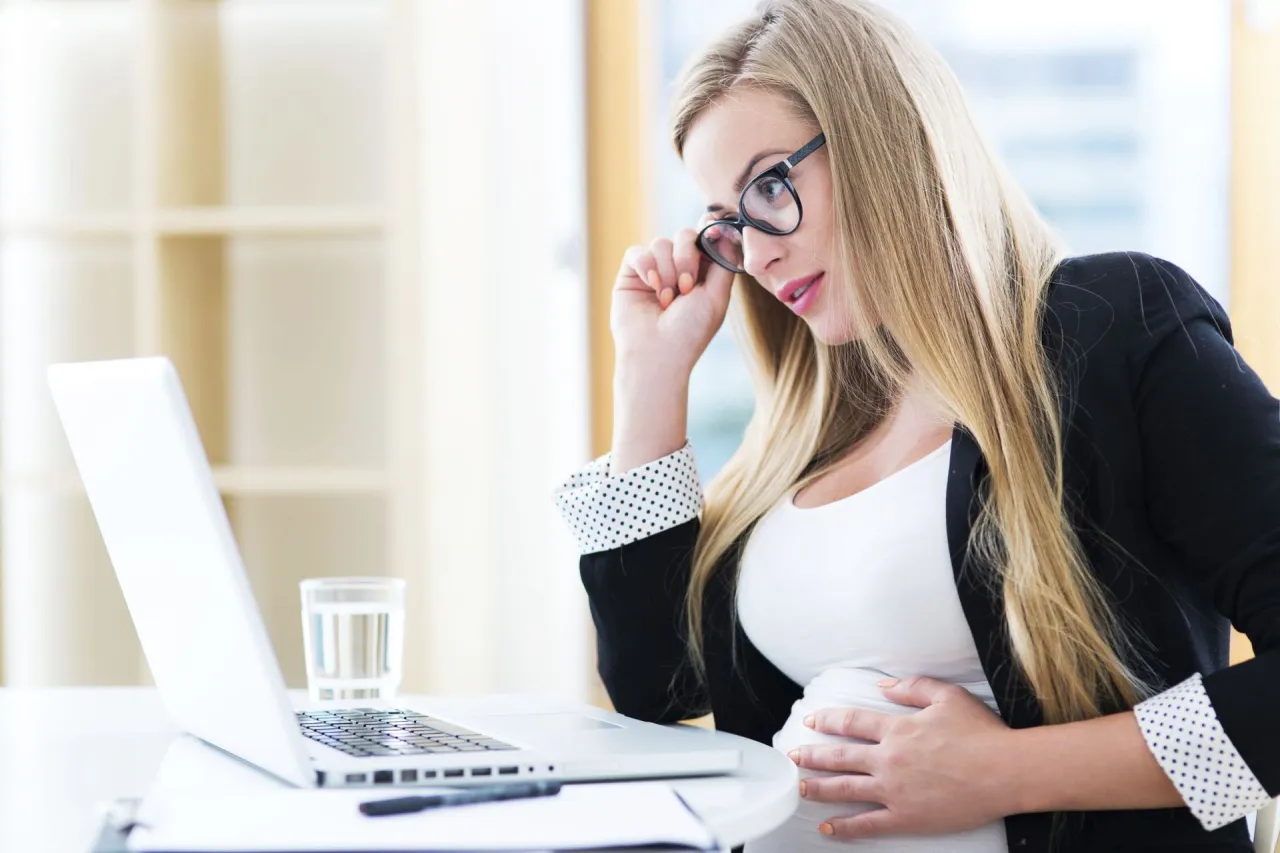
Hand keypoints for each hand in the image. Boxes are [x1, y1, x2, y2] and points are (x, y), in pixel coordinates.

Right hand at [610, 216, 734, 381]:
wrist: (656, 354)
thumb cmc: (690, 331)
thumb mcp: (717, 296)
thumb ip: (724, 261)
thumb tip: (725, 230)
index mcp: (702, 273)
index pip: (704, 238)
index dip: (707, 231)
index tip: (712, 229)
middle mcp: (677, 268)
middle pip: (684, 235)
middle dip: (686, 258)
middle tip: (685, 288)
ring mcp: (654, 270)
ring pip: (660, 243)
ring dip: (667, 271)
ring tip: (666, 299)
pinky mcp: (631, 274)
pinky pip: (637, 252)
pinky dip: (646, 266)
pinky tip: (651, 287)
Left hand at [790, 676, 1017, 839]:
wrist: (1005, 771)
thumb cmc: (982, 733)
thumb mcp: (948, 696)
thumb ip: (913, 688)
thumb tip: (883, 686)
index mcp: (897, 729)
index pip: (852, 722)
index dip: (828, 721)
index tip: (811, 721)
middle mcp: (889, 759)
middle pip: (840, 756)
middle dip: (812, 756)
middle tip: (793, 756)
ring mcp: (894, 790)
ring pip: (845, 789)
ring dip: (818, 788)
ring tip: (799, 787)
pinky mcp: (906, 817)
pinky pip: (868, 823)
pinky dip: (845, 827)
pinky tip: (827, 828)